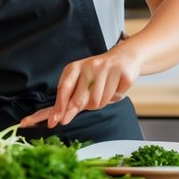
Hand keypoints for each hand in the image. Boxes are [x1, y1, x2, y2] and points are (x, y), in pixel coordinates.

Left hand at [19, 49, 140, 128]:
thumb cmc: (97, 74)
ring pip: (97, 102)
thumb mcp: (80, 82)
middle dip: (77, 109)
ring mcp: (106, 68)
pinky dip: (115, 97)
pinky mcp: (121, 73)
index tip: (56, 121)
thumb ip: (69, 99)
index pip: (64, 88)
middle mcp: (89, 66)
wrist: (123, 57)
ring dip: (100, 103)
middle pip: (80, 99)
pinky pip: (115, 97)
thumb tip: (55, 118)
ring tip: (103, 92)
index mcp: (75, 68)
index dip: (60, 106)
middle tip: (76, 112)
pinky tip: (115, 88)